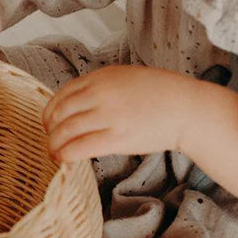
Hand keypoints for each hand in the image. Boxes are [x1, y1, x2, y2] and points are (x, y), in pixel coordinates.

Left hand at [42, 65, 199, 161]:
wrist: (187, 109)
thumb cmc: (159, 95)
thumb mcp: (125, 78)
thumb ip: (99, 87)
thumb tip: (74, 106)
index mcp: (102, 77)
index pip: (62, 94)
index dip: (50, 112)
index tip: (49, 123)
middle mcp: (101, 93)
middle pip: (60, 113)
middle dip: (50, 130)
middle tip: (51, 140)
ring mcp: (108, 115)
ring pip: (65, 131)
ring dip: (54, 145)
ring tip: (55, 153)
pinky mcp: (117, 138)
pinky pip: (80, 148)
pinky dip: (66, 155)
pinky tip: (64, 160)